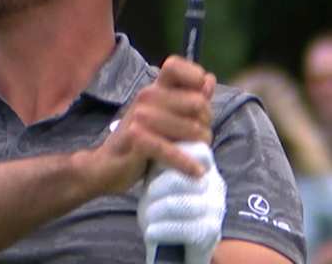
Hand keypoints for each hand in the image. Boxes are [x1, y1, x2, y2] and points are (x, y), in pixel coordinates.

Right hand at [91, 56, 215, 192]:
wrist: (106, 166)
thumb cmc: (140, 142)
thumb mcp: (165, 117)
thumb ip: (188, 98)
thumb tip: (209, 79)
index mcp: (153, 89)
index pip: (175, 66)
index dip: (195, 77)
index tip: (201, 98)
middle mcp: (146, 97)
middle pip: (197, 102)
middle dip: (205, 123)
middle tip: (198, 138)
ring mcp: (140, 116)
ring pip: (192, 128)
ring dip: (199, 146)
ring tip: (194, 155)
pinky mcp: (136, 138)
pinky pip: (172, 150)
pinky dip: (187, 163)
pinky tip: (196, 171)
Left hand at [138, 142, 225, 263]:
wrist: (173, 239)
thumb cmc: (163, 201)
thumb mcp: (161, 173)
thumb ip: (161, 152)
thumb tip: (146, 122)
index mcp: (206, 167)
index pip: (196, 150)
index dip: (172, 153)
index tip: (151, 162)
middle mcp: (216, 185)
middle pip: (182, 177)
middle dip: (157, 186)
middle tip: (147, 192)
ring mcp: (215, 209)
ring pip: (179, 204)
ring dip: (155, 210)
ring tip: (148, 213)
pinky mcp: (210, 232)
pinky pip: (183, 228)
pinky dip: (160, 229)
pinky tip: (151, 231)